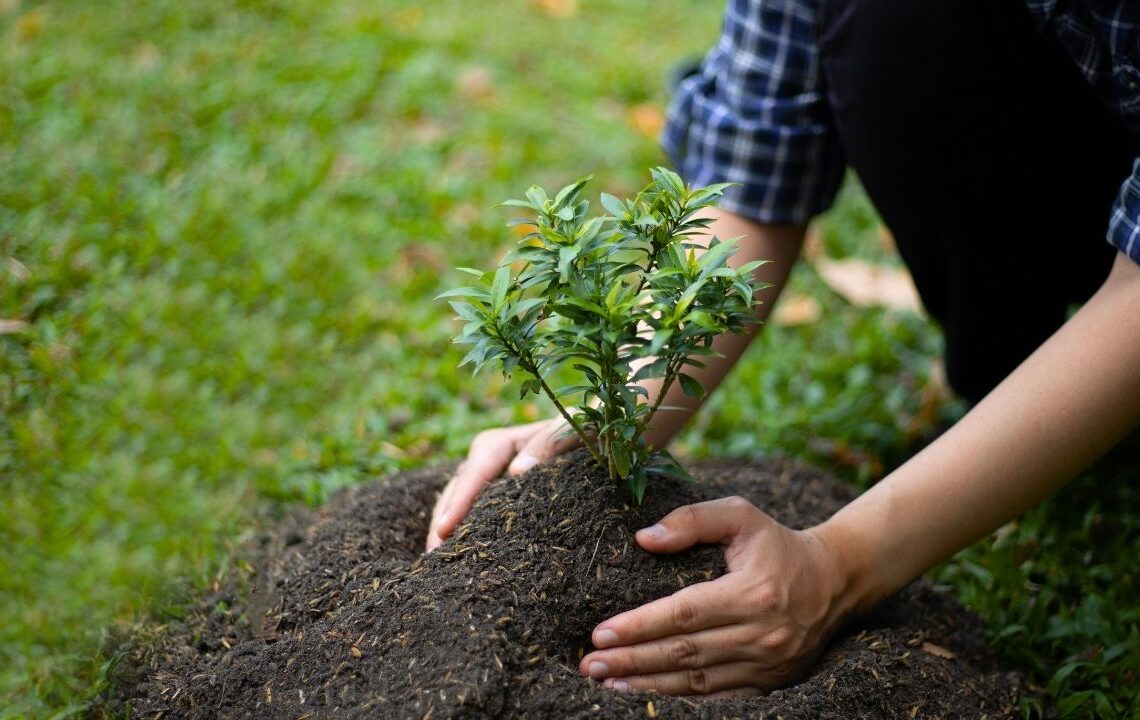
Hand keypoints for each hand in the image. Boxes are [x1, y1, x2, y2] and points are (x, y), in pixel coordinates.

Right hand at [425, 417, 577, 550]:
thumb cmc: (581, 432)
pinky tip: (459, 561)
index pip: (473, 473)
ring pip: (457, 506)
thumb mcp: (569, 432)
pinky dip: (464, 536)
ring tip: (438, 565)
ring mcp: (487, 481)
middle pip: (456, 492)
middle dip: (442, 523)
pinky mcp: (494, 498)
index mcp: (498, 444)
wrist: (587, 438)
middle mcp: (484, 461)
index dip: (458, 502)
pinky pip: (473, 516)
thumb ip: (549, 442)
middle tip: (432, 559)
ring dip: (445, 533)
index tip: (444, 530)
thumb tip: (517, 472)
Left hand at [578, 496, 850, 695]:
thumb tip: (644, 538)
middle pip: (683, 653)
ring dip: (648, 684)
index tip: (600, 633)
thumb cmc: (778, 544)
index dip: (639, 626)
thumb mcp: (741, 515)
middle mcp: (761, 634)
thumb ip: (693, 520)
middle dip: (631, 660)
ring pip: (697, 681)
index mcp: (752, 593)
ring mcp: (766, 664)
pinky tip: (648, 694)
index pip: (683, 614)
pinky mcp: (769, 682)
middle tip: (589, 664)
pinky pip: (718, 697)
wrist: (835, 581)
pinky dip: (680, 699)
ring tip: (607, 683)